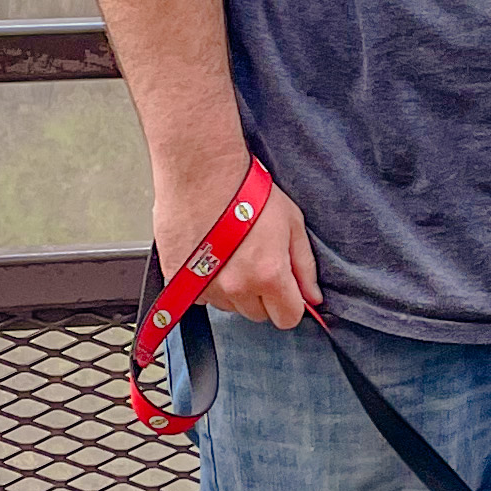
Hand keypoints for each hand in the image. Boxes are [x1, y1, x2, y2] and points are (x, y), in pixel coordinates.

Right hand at [154, 158, 320, 331]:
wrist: (201, 171)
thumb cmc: (246, 190)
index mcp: (268, 275)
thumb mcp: (292, 223)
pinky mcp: (178, 279)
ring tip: (231, 254)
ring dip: (234, 290)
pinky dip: (207, 283)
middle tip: (257, 261)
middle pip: (257, 314)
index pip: (287, 319)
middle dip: (262, 295)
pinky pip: (200, 296)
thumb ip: (304, 266)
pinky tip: (211, 256)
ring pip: (229, 306)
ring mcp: (204, 285)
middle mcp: (236, 287)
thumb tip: (312, 297)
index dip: (290, 304)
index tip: (286, 290)